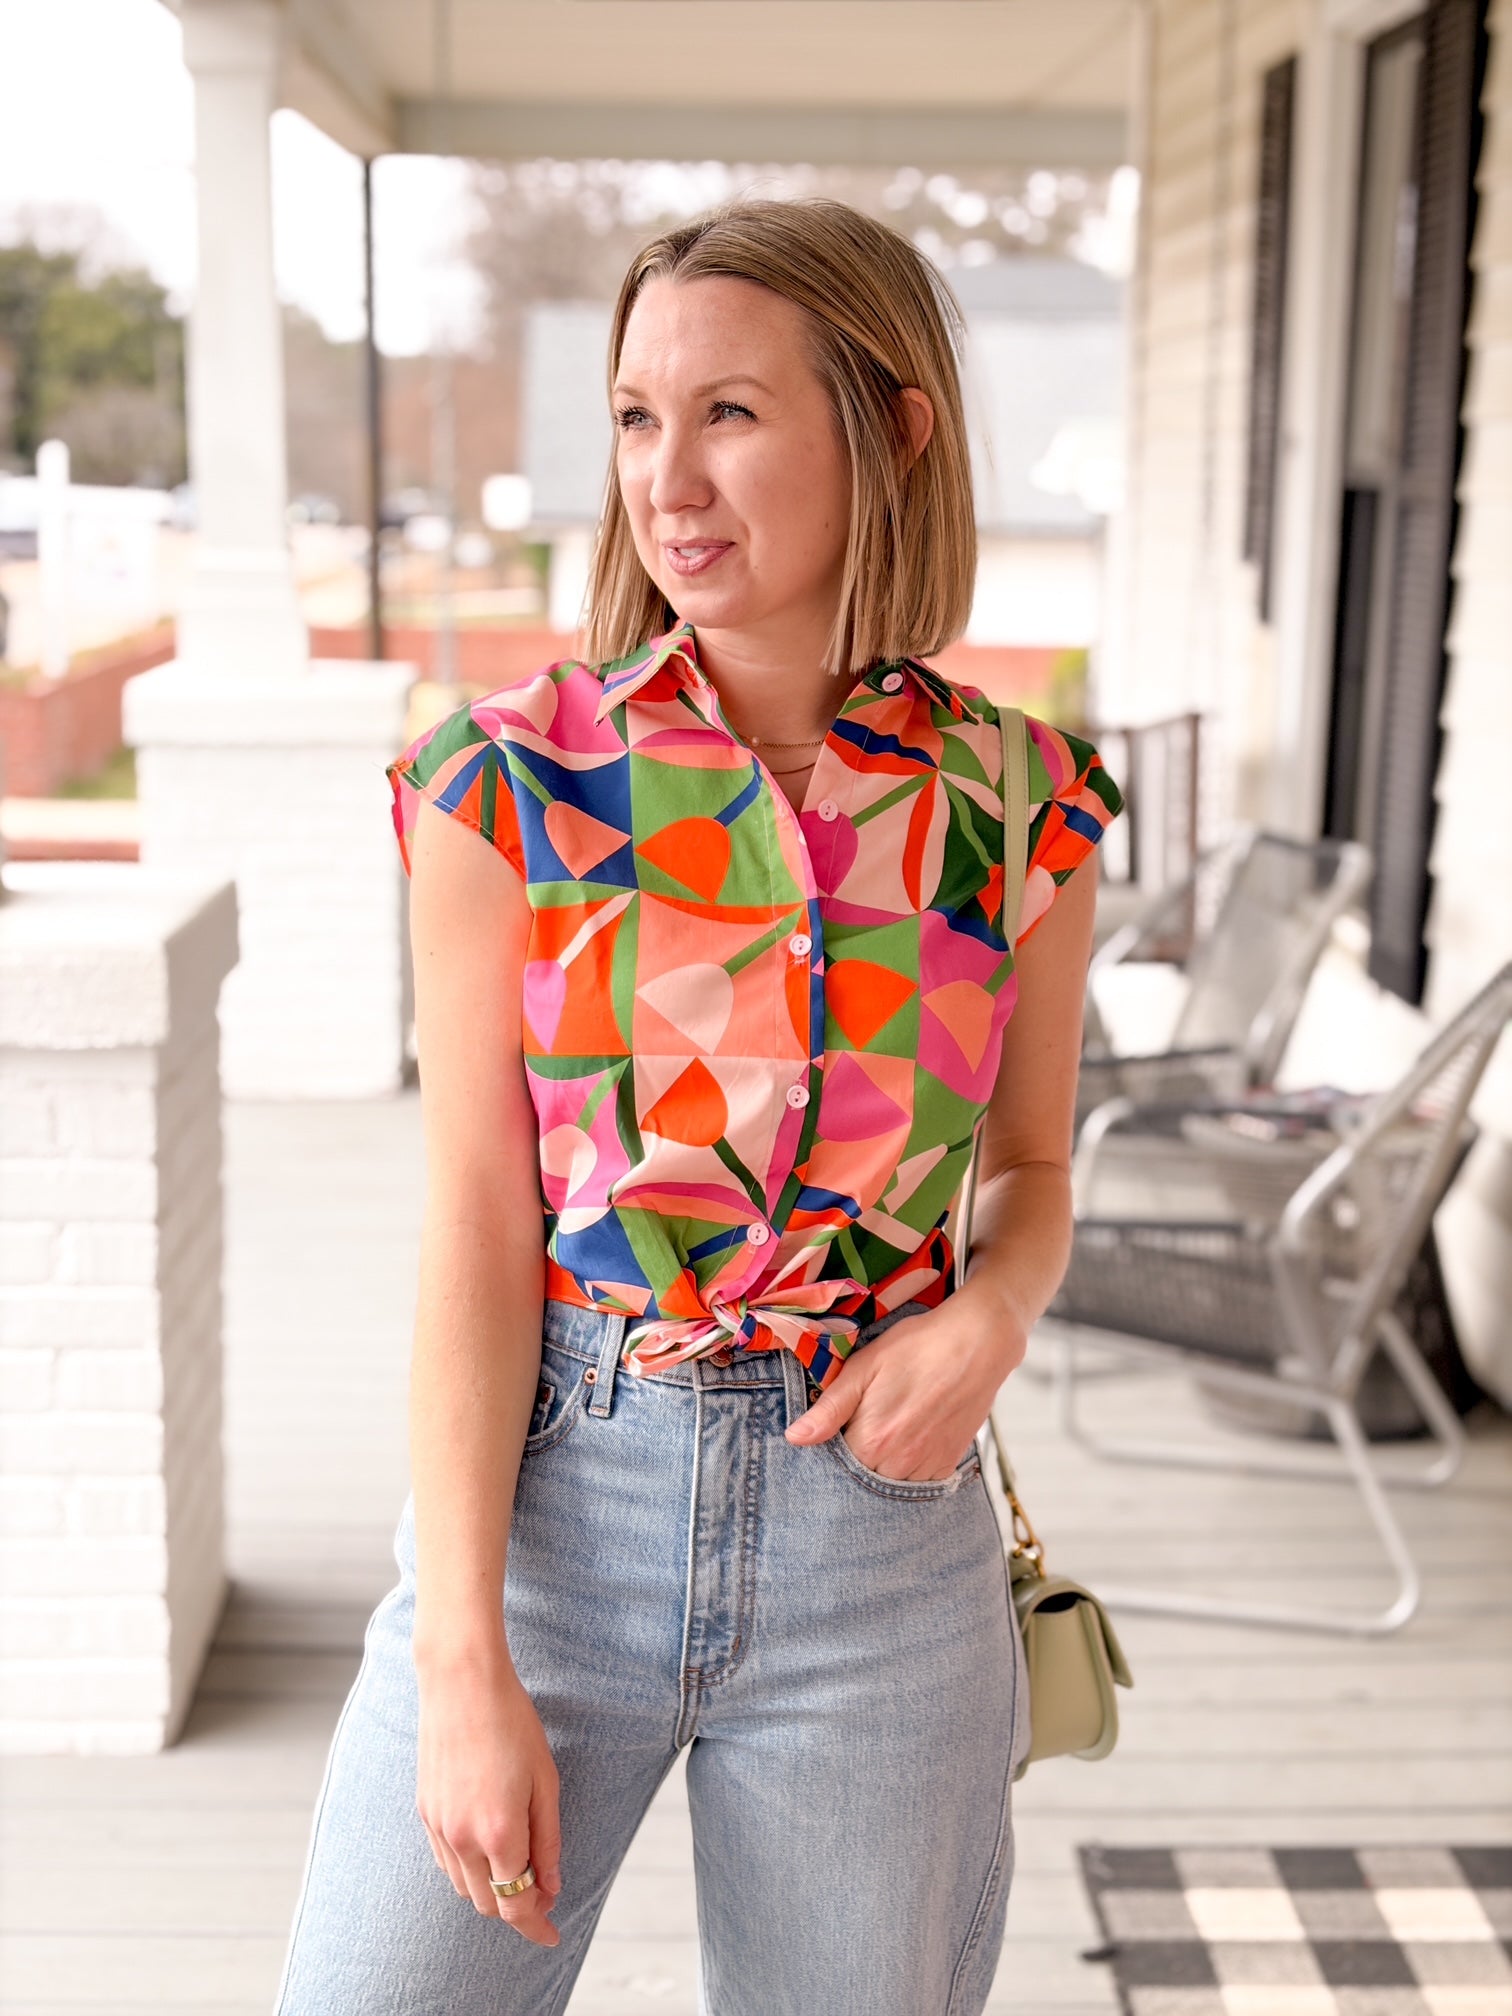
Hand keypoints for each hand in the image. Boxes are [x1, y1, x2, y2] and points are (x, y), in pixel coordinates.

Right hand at [415, 1646, 562, 1943]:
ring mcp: (439, 1827)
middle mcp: (463, 1839)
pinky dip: (468, 1871)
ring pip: (465, 1888)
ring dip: (492, 1892)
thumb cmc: (513, 1724)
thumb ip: (548, 1840)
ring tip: (518, 1870)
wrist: (461, 1683)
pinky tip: (487, 1851)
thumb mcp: (545, 1781)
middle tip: (544, 1894)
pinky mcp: (425, 1813)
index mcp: (500, 1833)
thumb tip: (551, 1886)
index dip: (538, 1927)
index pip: (519, 1905)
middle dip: (518, 1909)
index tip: (554, 1935)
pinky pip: (446, 1863)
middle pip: (490, 1905)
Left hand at [783, 1286, 1026, 1480]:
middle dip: (856, 1458)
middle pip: (862, 1479)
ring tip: (891, 1424)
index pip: (835, 1467)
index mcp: (872, 1441)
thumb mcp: (864, 1367)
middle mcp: (899, 1464)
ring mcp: (927, 1467)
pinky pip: (919, 1480)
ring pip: (890, 1482)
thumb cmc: (917, 1348)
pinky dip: (909, 1465)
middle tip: (866, 1420)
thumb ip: (829, 1409)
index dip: (831, 1448)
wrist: (977, 1343)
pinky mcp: (949, 1464)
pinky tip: (911, 1434)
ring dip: (883, 1464)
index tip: (838, 1427)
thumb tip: (794, 1438)